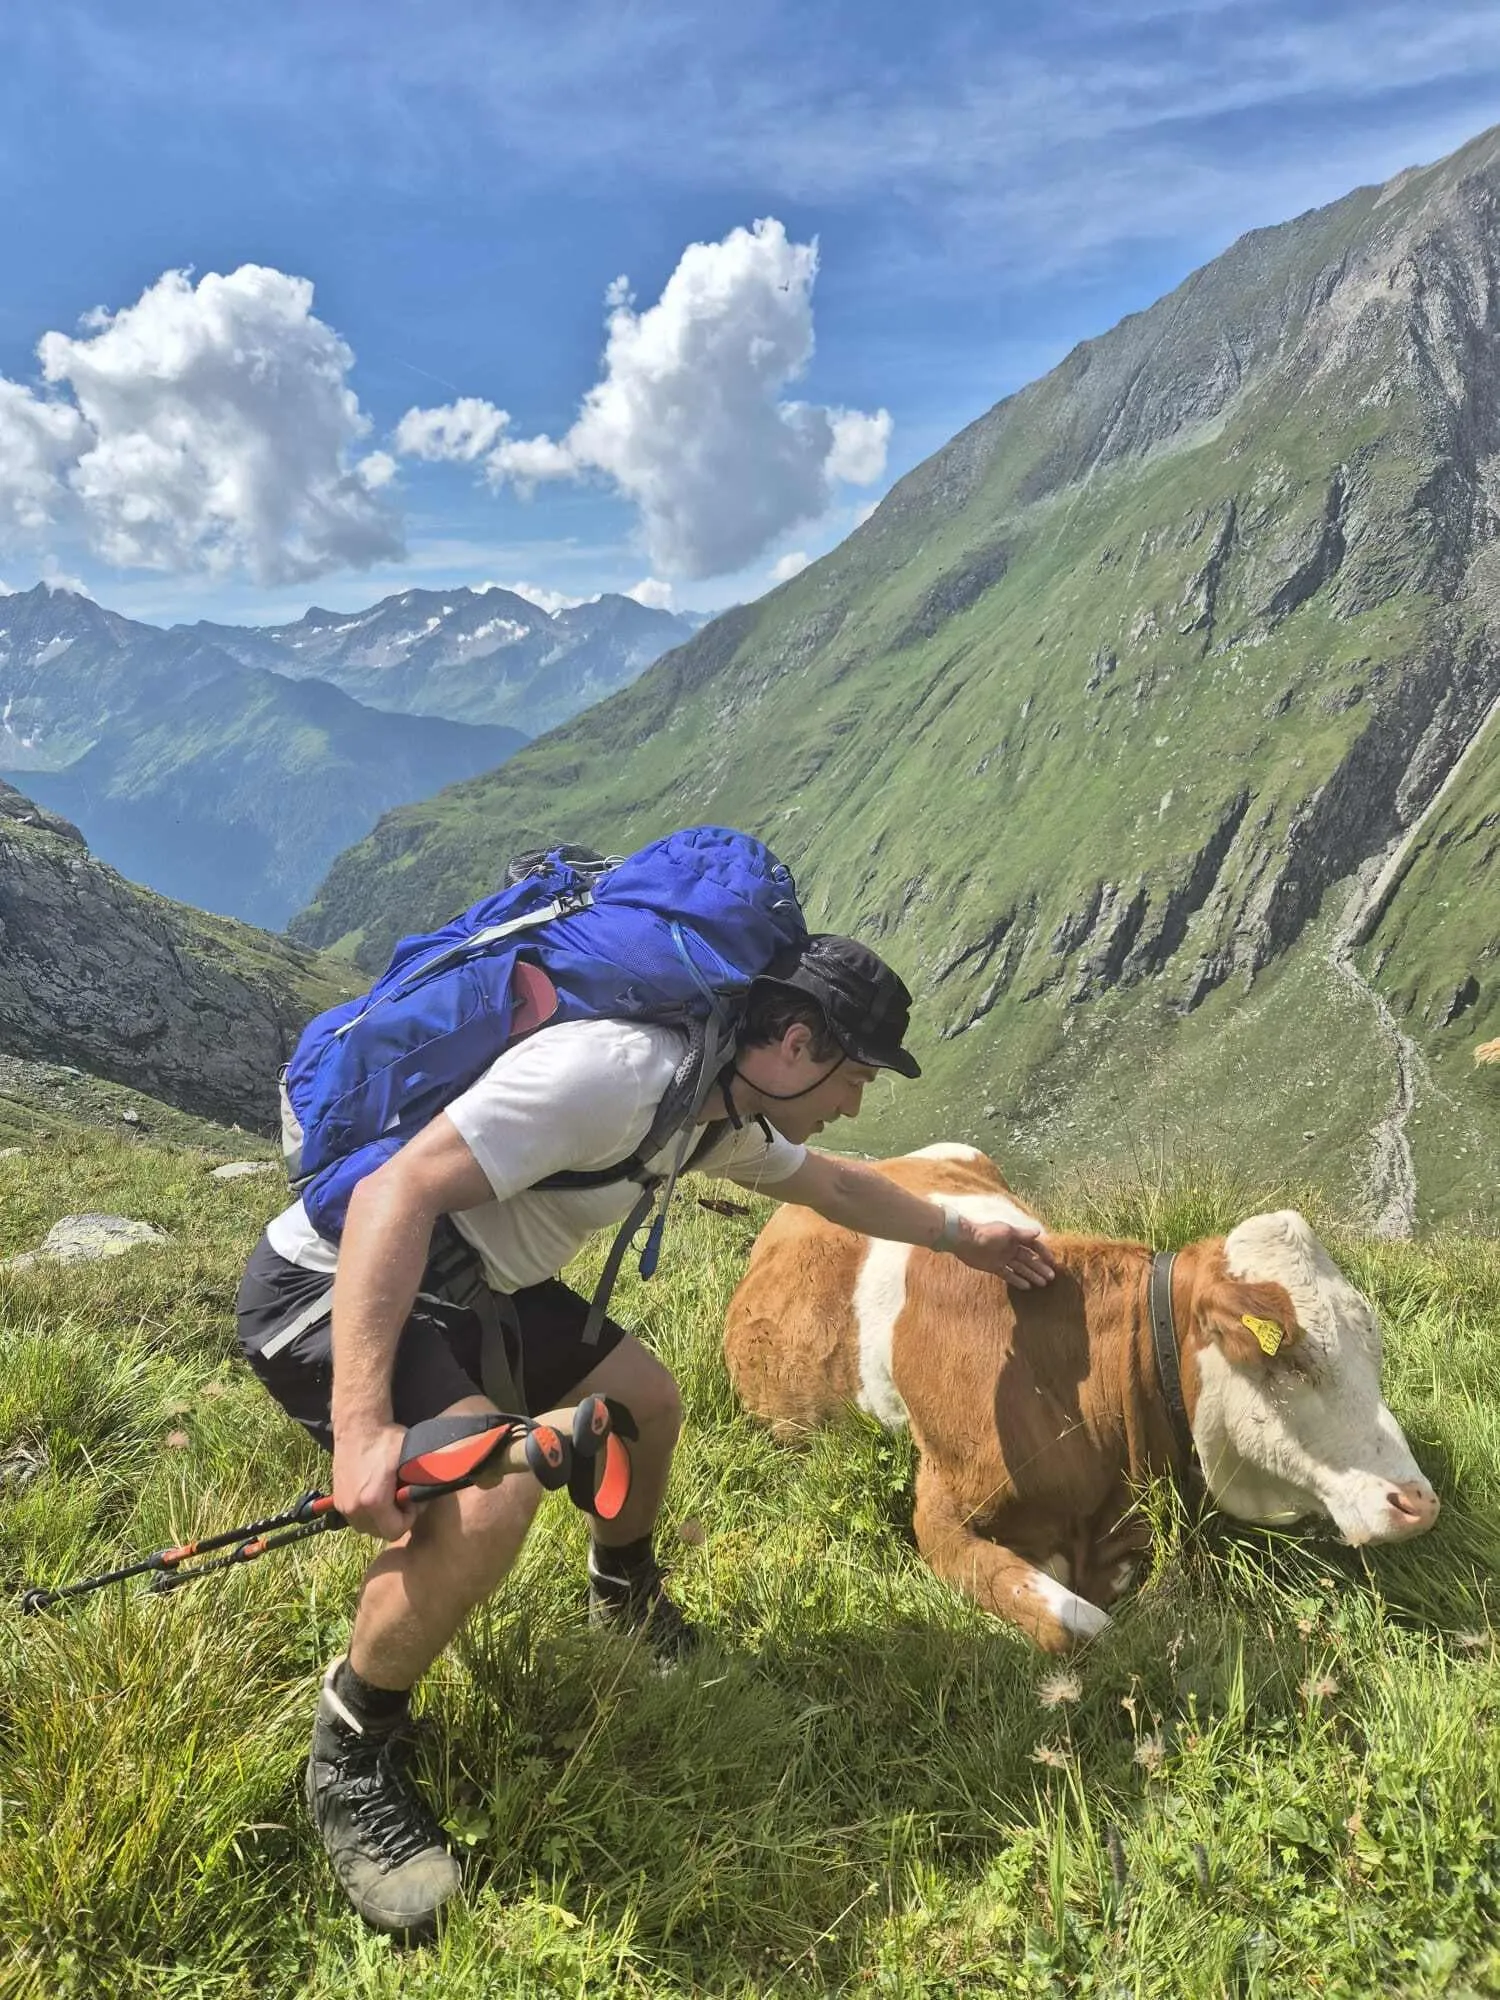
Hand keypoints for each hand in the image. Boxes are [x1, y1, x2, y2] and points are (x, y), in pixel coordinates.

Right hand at [331, 1420, 415, 1540]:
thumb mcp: (411, 1459)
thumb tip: (434, 1492)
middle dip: (395, 1520)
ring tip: (390, 1497)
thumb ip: (422, 1480)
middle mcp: (354, 1507)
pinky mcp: (338, 1500)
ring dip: (381, 1518)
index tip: (412, 1500)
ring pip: (368, 1527)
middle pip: (381, 1532)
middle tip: (403, 1498)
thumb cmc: (387, 1439)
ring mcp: (343, 1505)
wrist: (358, 1425)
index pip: (395, 1531)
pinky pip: (356, 1518)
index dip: (409, 1518)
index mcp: (373, 1500)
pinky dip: (368, 1513)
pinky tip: (377, 1494)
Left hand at [954, 1219, 1055, 1288]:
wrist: (965, 1241)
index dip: (1043, 1253)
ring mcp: (1003, 1258)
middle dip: (1040, 1268)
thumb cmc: (987, 1233)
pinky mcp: (994, 1267)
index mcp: (1015, 1238)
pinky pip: (1008, 1275)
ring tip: (1043, 1284)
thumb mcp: (1007, 1232)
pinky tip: (1027, 1286)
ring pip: (1021, 1268)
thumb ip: (1023, 1234)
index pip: (1033, 1246)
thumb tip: (1039, 1232)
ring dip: (1032, 1275)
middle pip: (1029, 1259)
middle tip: (1051, 1277)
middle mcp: (1010, 1248)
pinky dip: (1017, 1280)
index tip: (1053, 1262)